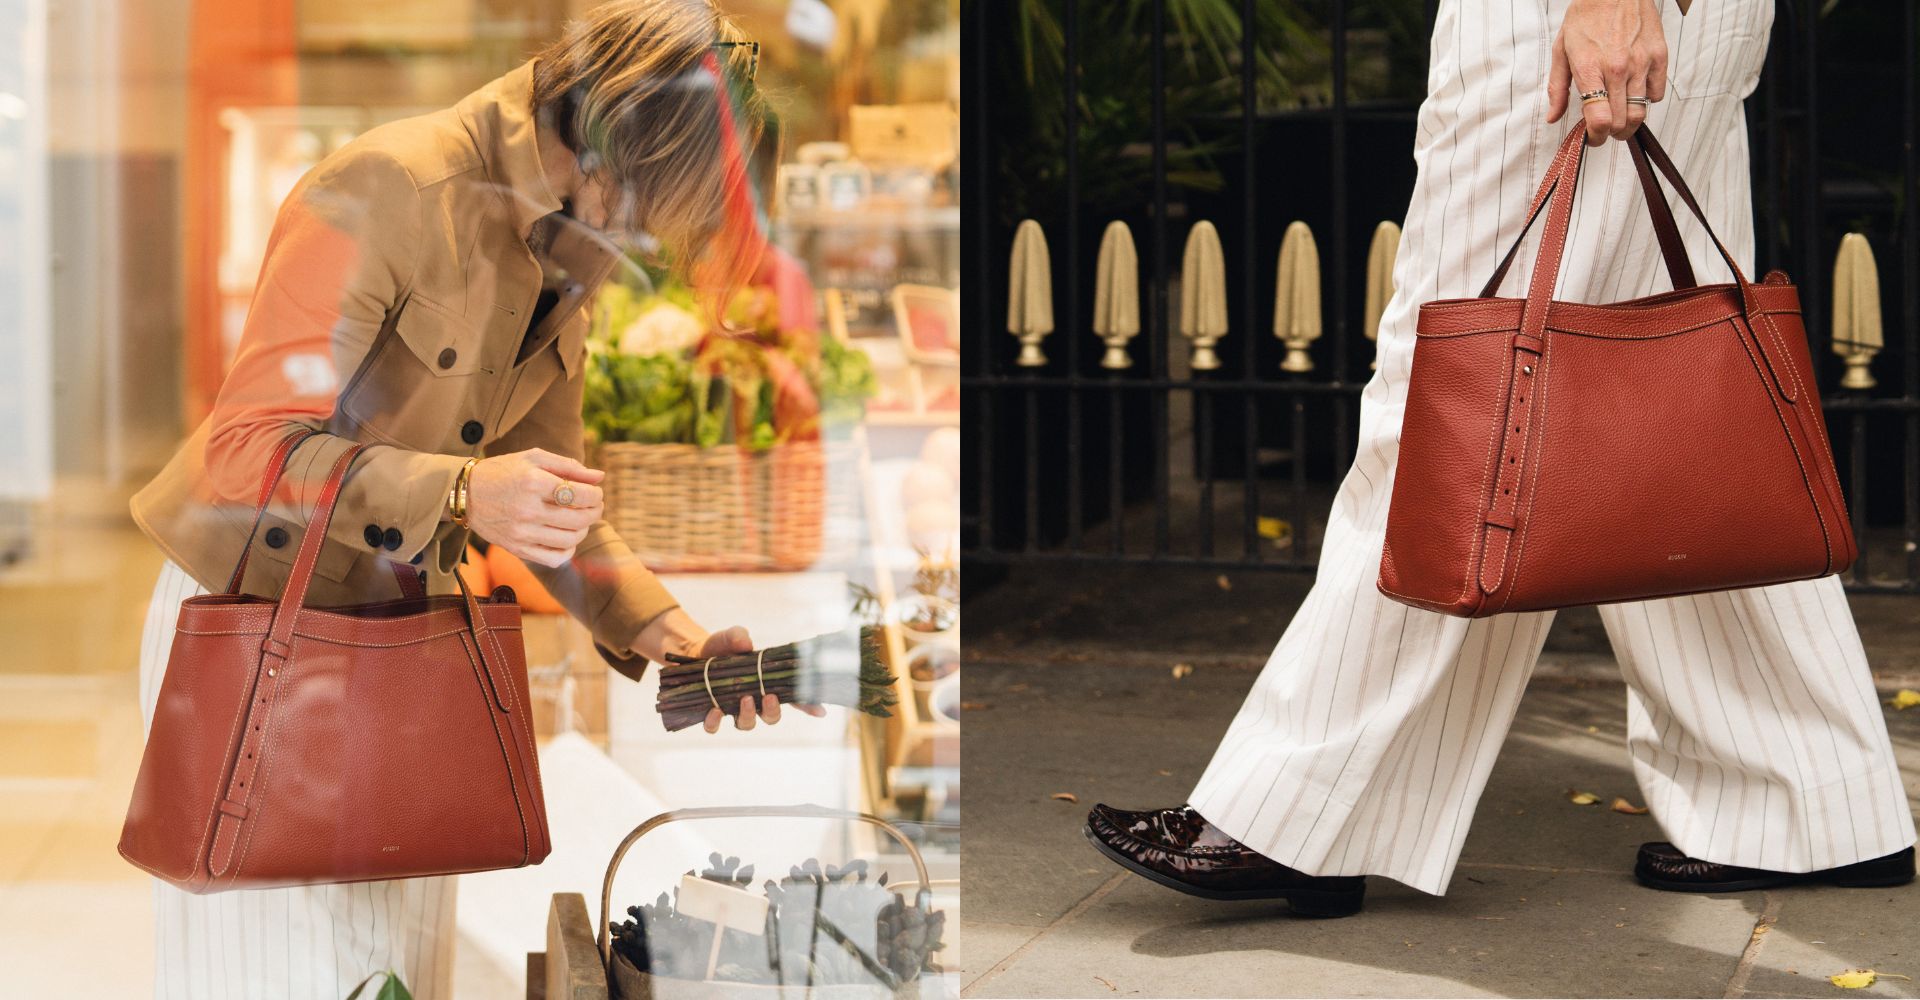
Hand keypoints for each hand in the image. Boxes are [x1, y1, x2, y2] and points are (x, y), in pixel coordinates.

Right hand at [466, 448, 604, 567]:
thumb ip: (568, 466)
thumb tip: (600, 476)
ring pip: (570, 540)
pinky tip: (566, 538)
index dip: (596, 495)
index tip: (595, 492)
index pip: (581, 494)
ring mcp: (522, 532)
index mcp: (533, 482)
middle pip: (579, 519)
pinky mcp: (517, 549)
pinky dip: (568, 550)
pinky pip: (554, 559)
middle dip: (595, 511)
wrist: (466, 493)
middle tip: (594, 505)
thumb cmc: (504, 471)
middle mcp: (528, 509)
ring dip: (584, 530)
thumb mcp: (533, 458)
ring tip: (580, 519)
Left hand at [631, 610, 827, 732]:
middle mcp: (753, 700)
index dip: (808, 706)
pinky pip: (715, 727)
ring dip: (749, 716)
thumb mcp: (732, 636)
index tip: (820, 710)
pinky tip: (713, 711)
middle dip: (773, 711)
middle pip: (771, 717)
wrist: (693, 653)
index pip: (792, 697)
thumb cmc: (722, 646)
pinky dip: (715, 722)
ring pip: (747, 725)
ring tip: (744, 701)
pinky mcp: (711, 712)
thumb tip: (745, 643)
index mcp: (765, 683)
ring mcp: (732, 709)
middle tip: (767, 697)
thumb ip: (739, 636)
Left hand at [1547, 0, 1667, 144]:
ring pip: (1640, 112)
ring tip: (1619, 118)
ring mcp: (1642, 63)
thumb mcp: (1561, 50)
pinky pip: (1656, 94)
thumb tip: (1553, 117)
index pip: (1598, 119)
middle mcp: (1618, 68)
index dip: (1595, 137)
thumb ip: (1557, 88)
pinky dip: (1646, 100)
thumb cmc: (1587, 17)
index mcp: (1591, 69)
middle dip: (1611, 134)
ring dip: (1628, 122)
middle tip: (1605, 132)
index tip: (1591, 139)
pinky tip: (1633, 92)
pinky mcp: (1659, 57)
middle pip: (1621, 122)